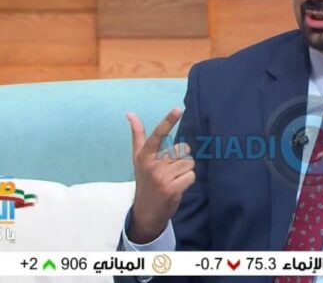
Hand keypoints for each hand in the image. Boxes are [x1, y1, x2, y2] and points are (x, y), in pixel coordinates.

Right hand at [126, 109, 195, 243]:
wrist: (145, 212)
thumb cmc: (145, 181)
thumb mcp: (138, 158)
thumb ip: (138, 136)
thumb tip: (130, 114)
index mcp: (145, 154)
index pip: (158, 134)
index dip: (168, 121)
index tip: (178, 109)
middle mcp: (153, 164)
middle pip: (184, 149)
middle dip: (183, 158)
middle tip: (172, 170)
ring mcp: (162, 177)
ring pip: (189, 162)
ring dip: (185, 171)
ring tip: (174, 179)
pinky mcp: (172, 188)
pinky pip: (191, 175)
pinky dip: (188, 181)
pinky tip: (178, 187)